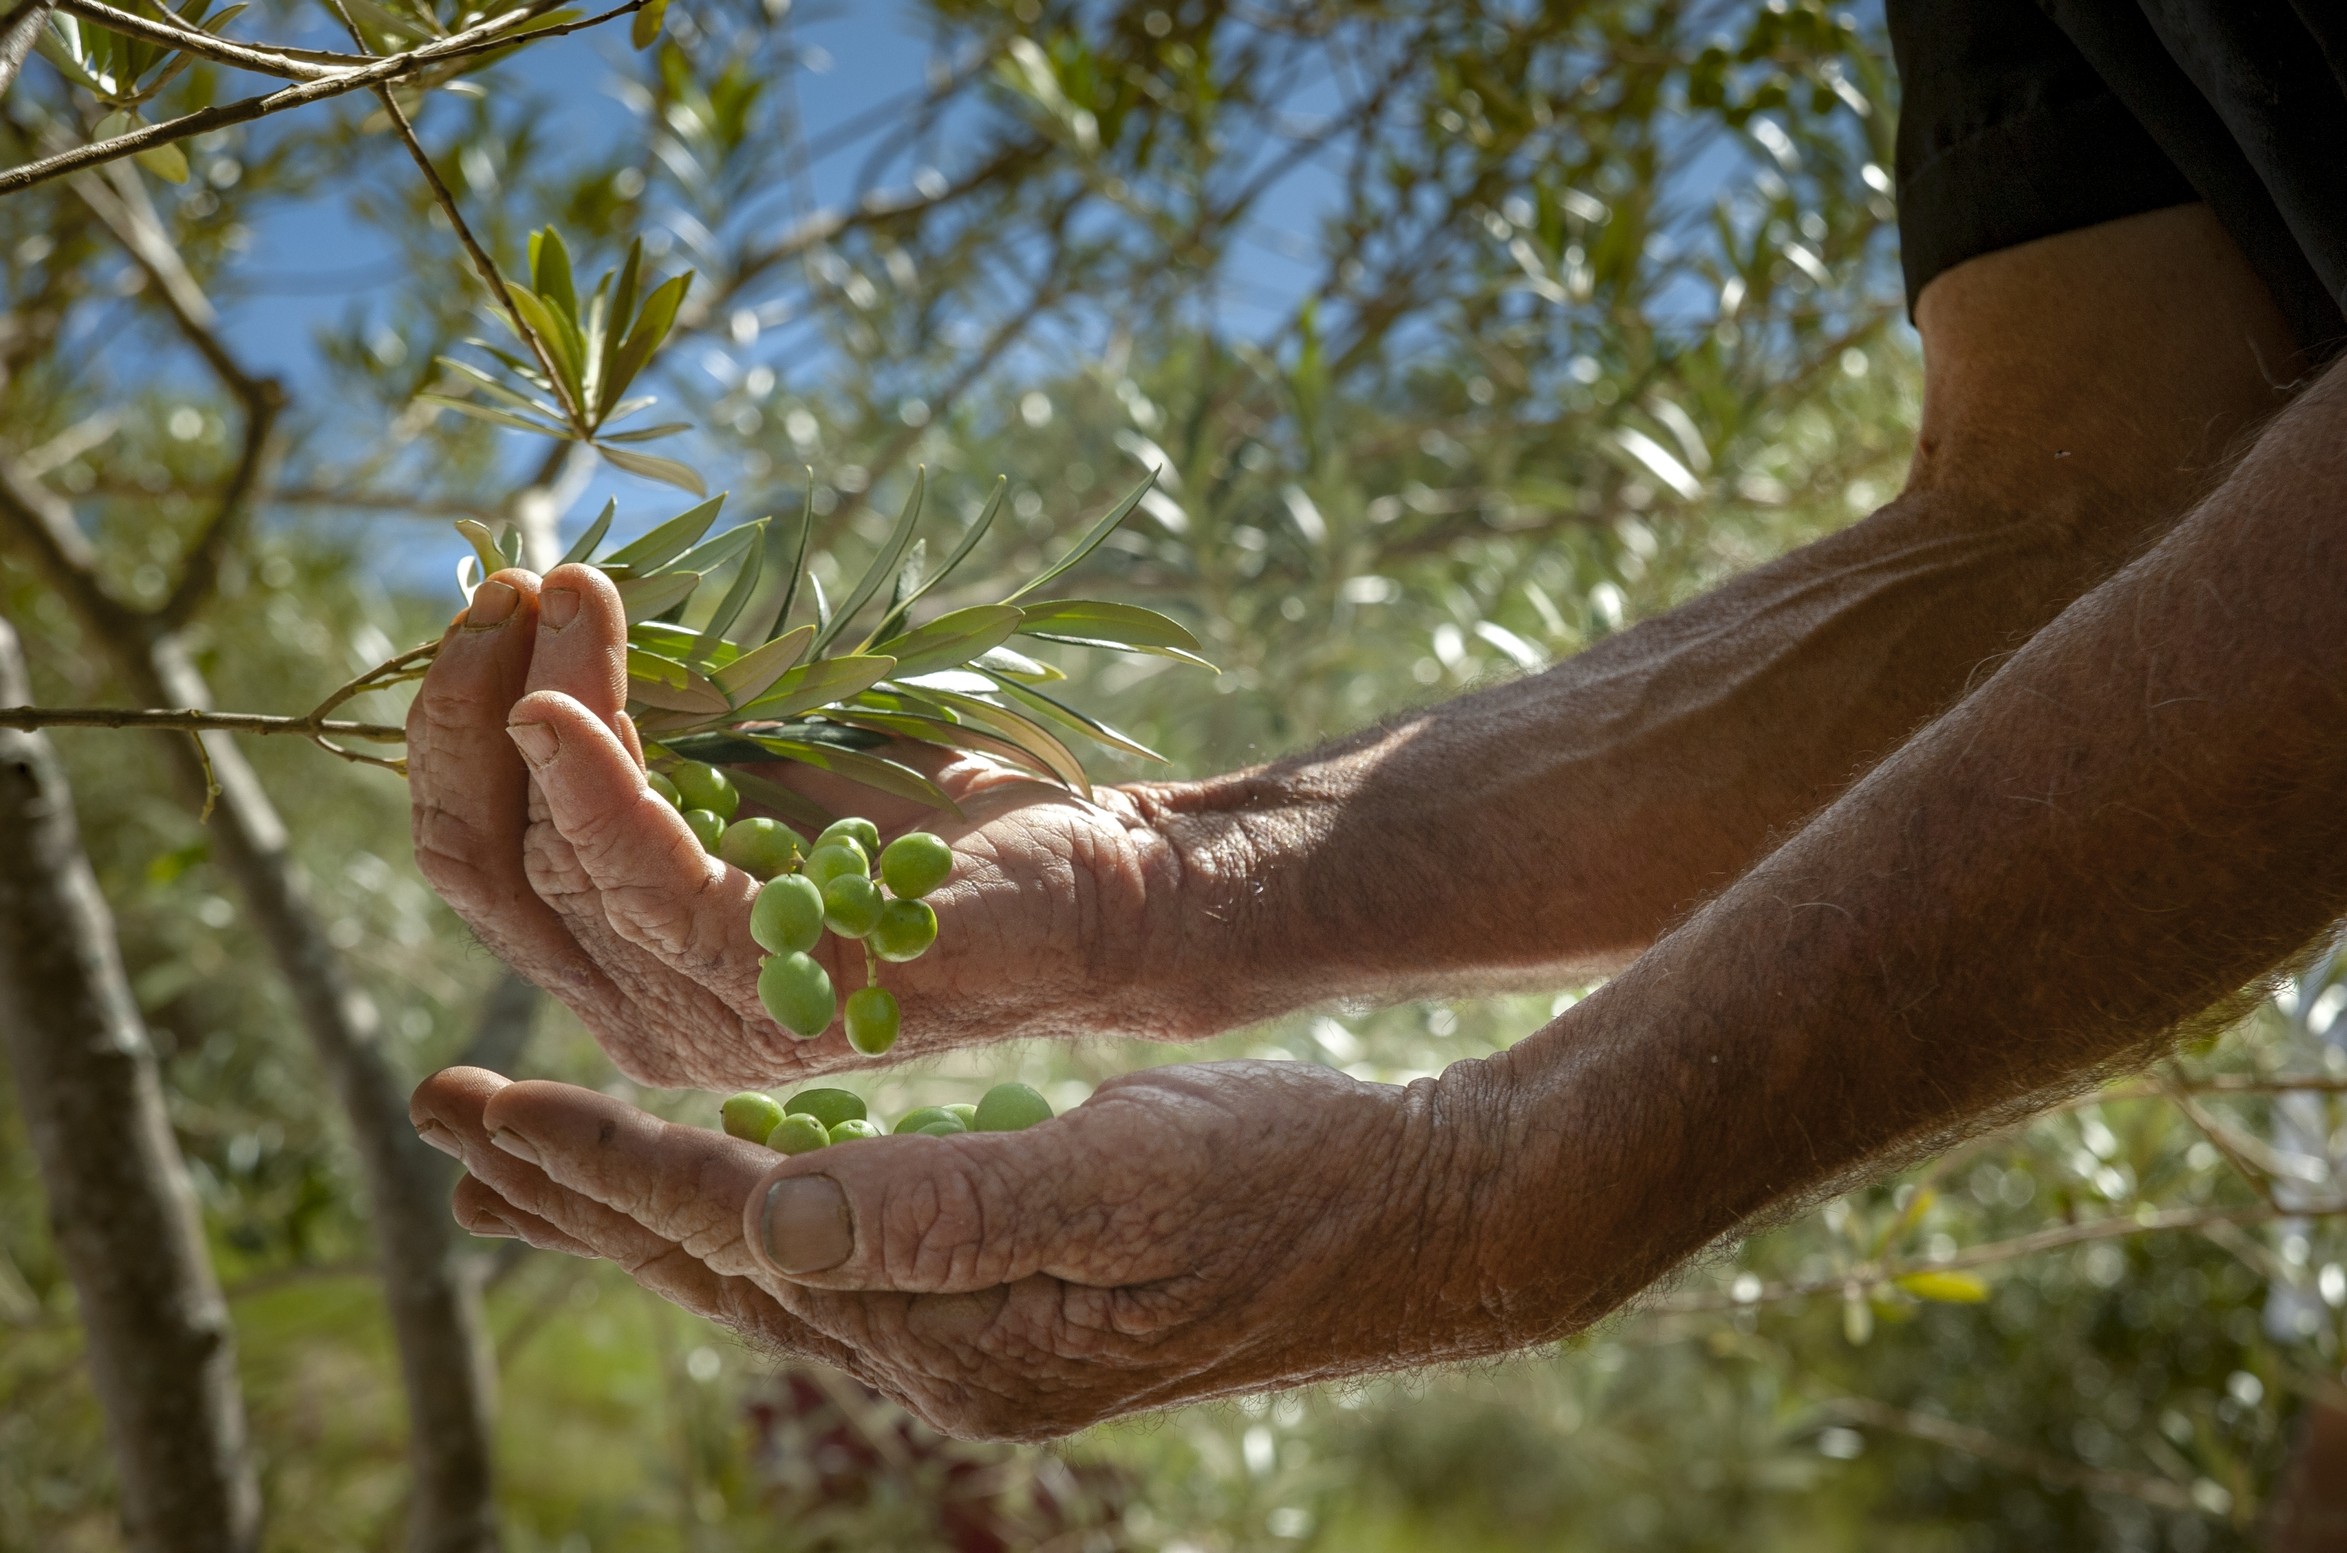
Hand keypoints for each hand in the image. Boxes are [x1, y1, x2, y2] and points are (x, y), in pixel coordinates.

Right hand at [407, 563, 1246, 1087]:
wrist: (1103, 880)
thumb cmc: (942, 822)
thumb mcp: (764, 758)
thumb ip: (659, 735)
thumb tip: (536, 630)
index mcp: (633, 961)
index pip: (482, 858)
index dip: (456, 727)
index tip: (495, 597)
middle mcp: (649, 1013)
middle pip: (485, 872)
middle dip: (467, 715)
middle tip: (506, 587)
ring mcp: (710, 1023)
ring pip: (555, 870)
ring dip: (550, 702)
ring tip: (570, 591)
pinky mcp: (782, 998)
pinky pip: (645, 891)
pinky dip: (595, 791)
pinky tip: (563, 702)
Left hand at [409, 1055, 1526, 1439]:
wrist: (1416, 1223)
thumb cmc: (1289, 1176)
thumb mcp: (1129, 1173)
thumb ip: (948, 1205)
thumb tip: (770, 1217)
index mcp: (958, 1332)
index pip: (745, 1235)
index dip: (616, 1167)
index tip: (494, 1102)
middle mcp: (942, 1356)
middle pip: (721, 1266)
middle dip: (579, 1195)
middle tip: (449, 1126)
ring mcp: (972, 1340)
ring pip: (763, 1265)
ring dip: (641, 1206)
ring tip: (534, 1163)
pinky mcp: (1004, 1305)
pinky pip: (829, 1258)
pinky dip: (742, 1210)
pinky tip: (719, 1187)